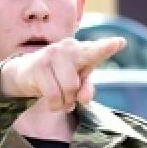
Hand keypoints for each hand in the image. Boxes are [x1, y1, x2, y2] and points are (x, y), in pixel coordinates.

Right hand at [0, 36, 126, 111]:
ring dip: (63, 101)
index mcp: (83, 50)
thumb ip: (86, 89)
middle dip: (71, 96)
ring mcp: (51, 54)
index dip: (106, 48)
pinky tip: (50, 100)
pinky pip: (53, 96)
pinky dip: (54, 105)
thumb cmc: (60, 76)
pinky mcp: (38, 65)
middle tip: (66, 91)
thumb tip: (84, 99)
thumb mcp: (78, 82)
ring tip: (57, 94)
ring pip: (66, 91)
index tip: (120, 42)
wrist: (27, 72)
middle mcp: (68, 47)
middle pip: (76, 85)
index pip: (96, 51)